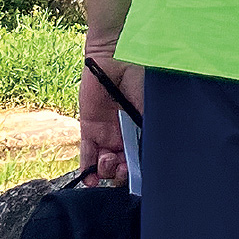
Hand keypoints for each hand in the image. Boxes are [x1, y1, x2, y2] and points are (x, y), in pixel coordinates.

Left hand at [77, 46, 143, 185]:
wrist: (118, 58)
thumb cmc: (141, 79)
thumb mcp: (151, 107)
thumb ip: (150, 130)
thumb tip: (151, 154)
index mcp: (143, 130)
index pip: (140, 157)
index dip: (138, 170)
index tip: (138, 174)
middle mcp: (125, 135)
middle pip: (122, 165)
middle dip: (121, 173)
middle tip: (122, 169)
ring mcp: (106, 133)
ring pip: (104, 163)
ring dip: (106, 170)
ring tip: (108, 162)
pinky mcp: (89, 128)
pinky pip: (87, 152)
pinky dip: (87, 168)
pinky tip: (89, 180)